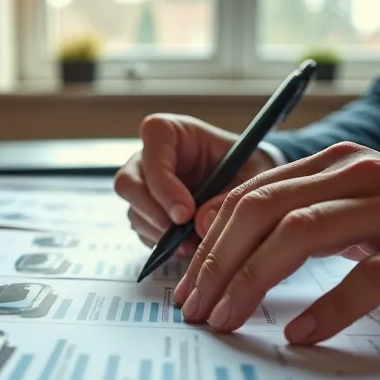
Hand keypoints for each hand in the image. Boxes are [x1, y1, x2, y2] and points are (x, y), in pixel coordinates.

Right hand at [114, 114, 275, 254]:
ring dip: (161, 235)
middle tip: (182, 236)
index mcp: (172, 132)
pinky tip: (189, 247)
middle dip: (153, 213)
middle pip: (128, 183)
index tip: (185, 211)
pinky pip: (142, 232)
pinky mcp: (147, 213)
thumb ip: (230, 195)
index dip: (162, 179)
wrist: (248, 186)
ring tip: (195, 245)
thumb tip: (201, 223)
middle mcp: (150, 157)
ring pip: (134, 212)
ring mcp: (144, 187)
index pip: (151, 140)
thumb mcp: (252, 175)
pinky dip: (163, 246)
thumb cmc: (248, 168)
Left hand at [173, 142, 379, 344]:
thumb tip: (222, 232)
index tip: (188, 290)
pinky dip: (329, 307)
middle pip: (268, 210)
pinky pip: (369, 276)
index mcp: (341, 164)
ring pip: (305, 233)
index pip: (254, 195)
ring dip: (255, 281)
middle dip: (220, 262)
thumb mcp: (364, 216)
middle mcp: (365, 175)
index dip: (212, 243)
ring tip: (228, 321)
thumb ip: (303, 216)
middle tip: (196, 311)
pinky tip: (301, 334)